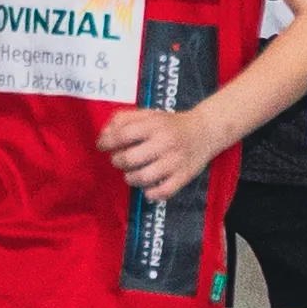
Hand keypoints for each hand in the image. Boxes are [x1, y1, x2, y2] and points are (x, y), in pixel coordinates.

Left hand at [96, 100, 229, 201]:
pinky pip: (163, 192)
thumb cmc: (170, 124)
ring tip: (131, 174)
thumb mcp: (148, 114)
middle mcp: (164, 142)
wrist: (204, 131)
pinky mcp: (183, 176)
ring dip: (130, 178)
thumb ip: (124, 119)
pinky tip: (147, 188)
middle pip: (130, 158)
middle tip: (120, 160)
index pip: (123, 134)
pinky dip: (151, 193)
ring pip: (143, 178)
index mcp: (154, 125)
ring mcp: (175, 161)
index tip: (102, 146)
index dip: (107, 142)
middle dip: (117, 161)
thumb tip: (104, 134)